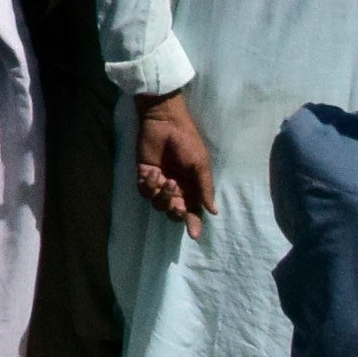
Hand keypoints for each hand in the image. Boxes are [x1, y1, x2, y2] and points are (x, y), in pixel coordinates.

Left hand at [134, 91, 218, 227]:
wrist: (164, 121)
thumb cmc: (187, 140)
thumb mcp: (200, 164)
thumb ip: (205, 187)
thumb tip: (213, 212)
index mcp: (192, 187)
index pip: (193, 211)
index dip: (194, 224)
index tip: (194, 235)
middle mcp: (176, 188)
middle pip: (174, 212)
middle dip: (175, 211)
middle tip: (177, 202)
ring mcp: (159, 182)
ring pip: (158, 205)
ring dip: (162, 197)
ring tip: (167, 180)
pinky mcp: (144, 174)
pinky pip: (144, 191)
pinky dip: (148, 186)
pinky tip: (153, 173)